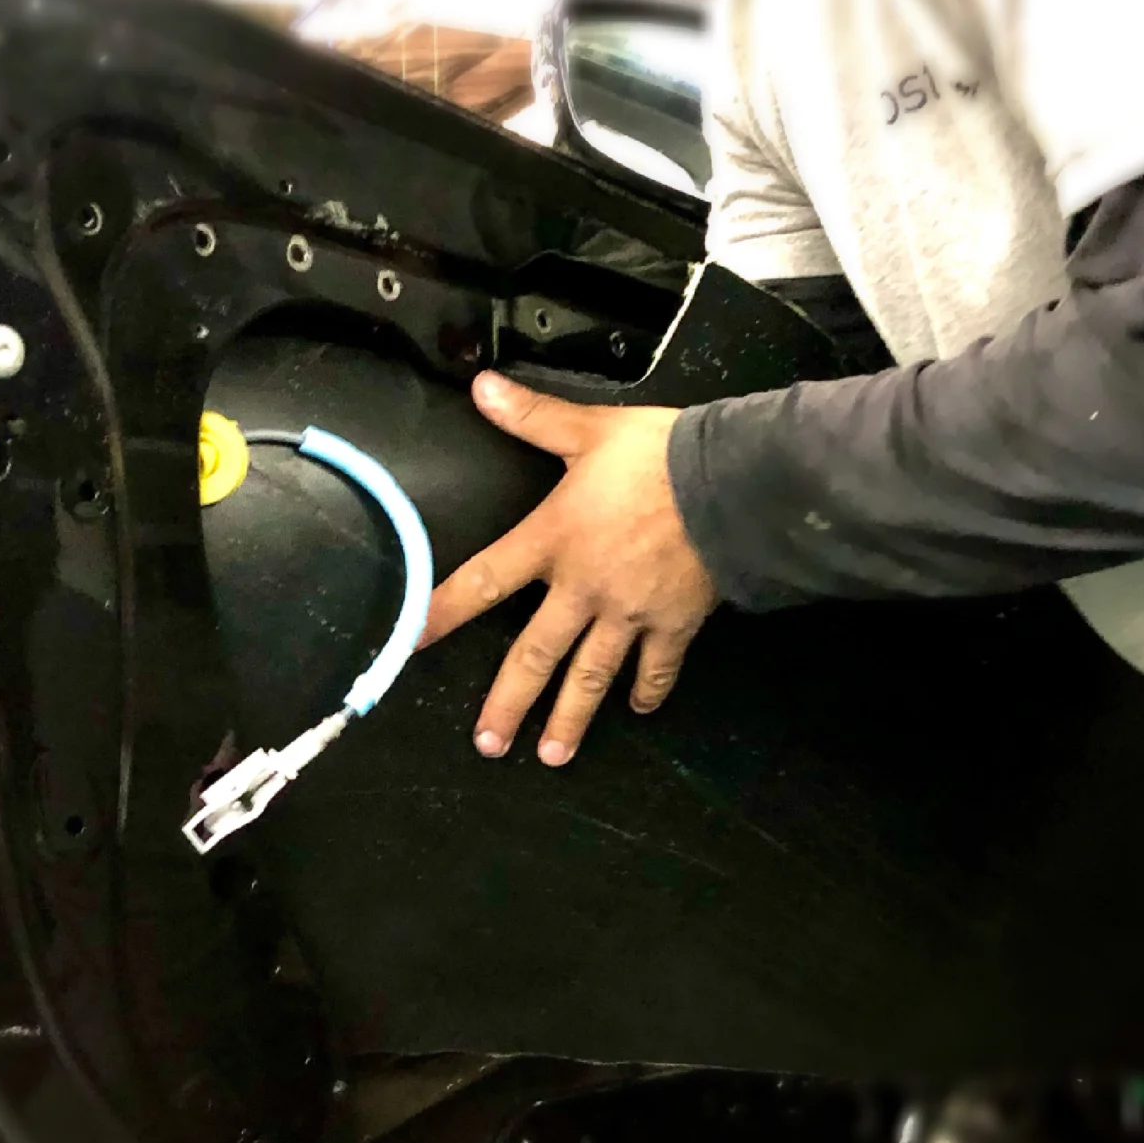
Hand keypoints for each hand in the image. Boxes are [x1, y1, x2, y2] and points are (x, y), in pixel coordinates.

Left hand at [417, 372, 715, 766]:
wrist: (731, 485)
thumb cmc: (658, 457)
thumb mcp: (590, 429)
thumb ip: (533, 417)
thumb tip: (481, 388)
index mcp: (554, 540)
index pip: (485, 582)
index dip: (444, 613)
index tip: (411, 645)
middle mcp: (583, 588)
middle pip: (536, 655)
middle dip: (509, 702)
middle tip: (490, 744)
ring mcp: (630, 613)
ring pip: (591, 675)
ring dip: (570, 718)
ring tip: (552, 755)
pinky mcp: (674, 623)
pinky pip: (657, 667)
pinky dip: (647, 690)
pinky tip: (637, 708)